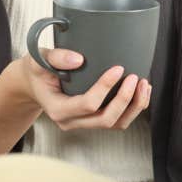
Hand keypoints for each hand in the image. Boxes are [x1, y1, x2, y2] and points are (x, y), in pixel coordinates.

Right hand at [16, 50, 150, 131]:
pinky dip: (134, 107)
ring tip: (144, 83)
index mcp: (57, 109)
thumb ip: (56, 57)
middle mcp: (72, 121)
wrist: (36, 83)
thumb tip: (78, 59)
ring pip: (116, 124)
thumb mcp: (39, 59)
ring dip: (134, 106)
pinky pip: (119, 120)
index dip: (105, 87)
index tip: (118, 68)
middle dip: (125, 99)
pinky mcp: (95, 119)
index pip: (87, 104)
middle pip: (105, 119)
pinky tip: (142, 89)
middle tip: (135, 77)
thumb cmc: (39, 70)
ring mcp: (85, 122)